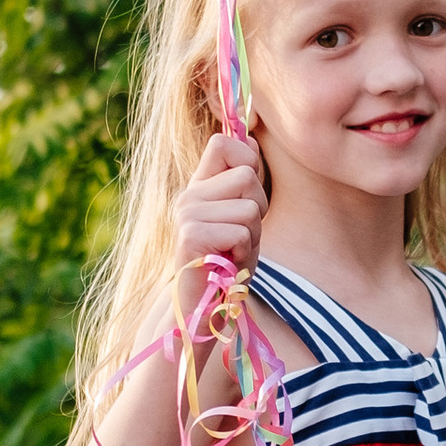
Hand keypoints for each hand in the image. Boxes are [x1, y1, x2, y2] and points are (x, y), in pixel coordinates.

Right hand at [172, 128, 263, 305]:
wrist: (202, 308)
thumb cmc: (227, 263)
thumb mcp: (240, 216)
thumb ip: (244, 181)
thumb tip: (250, 138)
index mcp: (199, 186)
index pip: (223, 143)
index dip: (248, 159)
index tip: (249, 192)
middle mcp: (189, 195)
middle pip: (248, 175)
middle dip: (259, 207)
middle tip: (241, 236)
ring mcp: (187, 214)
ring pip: (249, 206)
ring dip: (253, 234)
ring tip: (234, 250)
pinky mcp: (191, 236)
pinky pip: (241, 231)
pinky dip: (245, 251)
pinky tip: (228, 262)